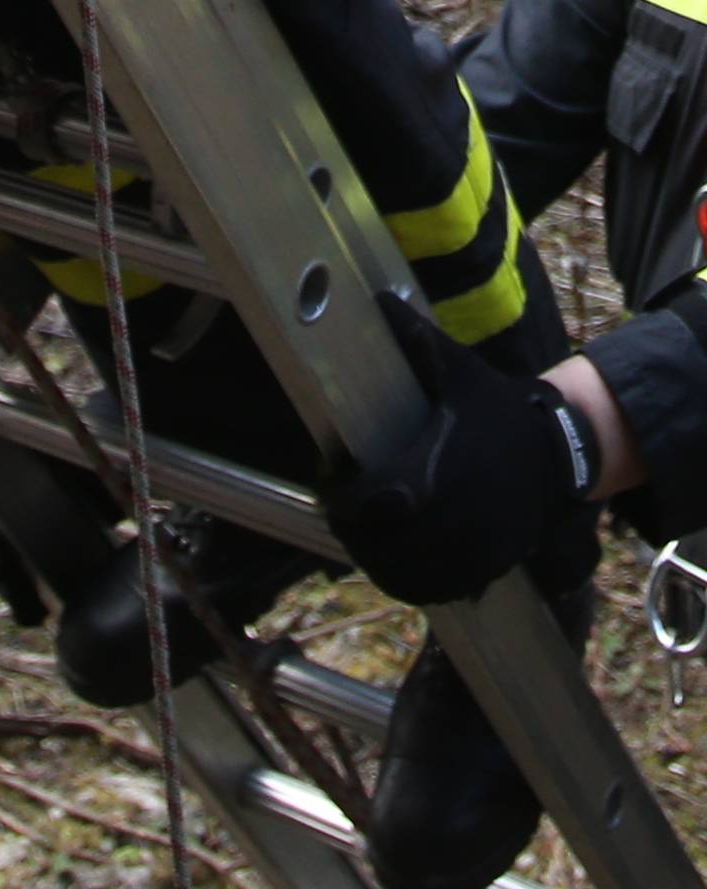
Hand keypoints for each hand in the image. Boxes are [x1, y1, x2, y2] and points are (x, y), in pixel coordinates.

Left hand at [319, 291, 597, 604]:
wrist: (558, 453)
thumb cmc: (498, 408)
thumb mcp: (457, 369)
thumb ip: (415, 336)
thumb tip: (377, 297)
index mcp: (436, 471)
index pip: (373, 503)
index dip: (340, 499)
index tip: (330, 480)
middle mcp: (452, 518)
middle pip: (381, 547)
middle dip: (350, 531)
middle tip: (338, 508)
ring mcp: (471, 550)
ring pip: (404, 576)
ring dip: (374, 561)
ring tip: (360, 535)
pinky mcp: (485, 569)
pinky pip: (435, 591)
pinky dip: (407, 582)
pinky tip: (393, 559)